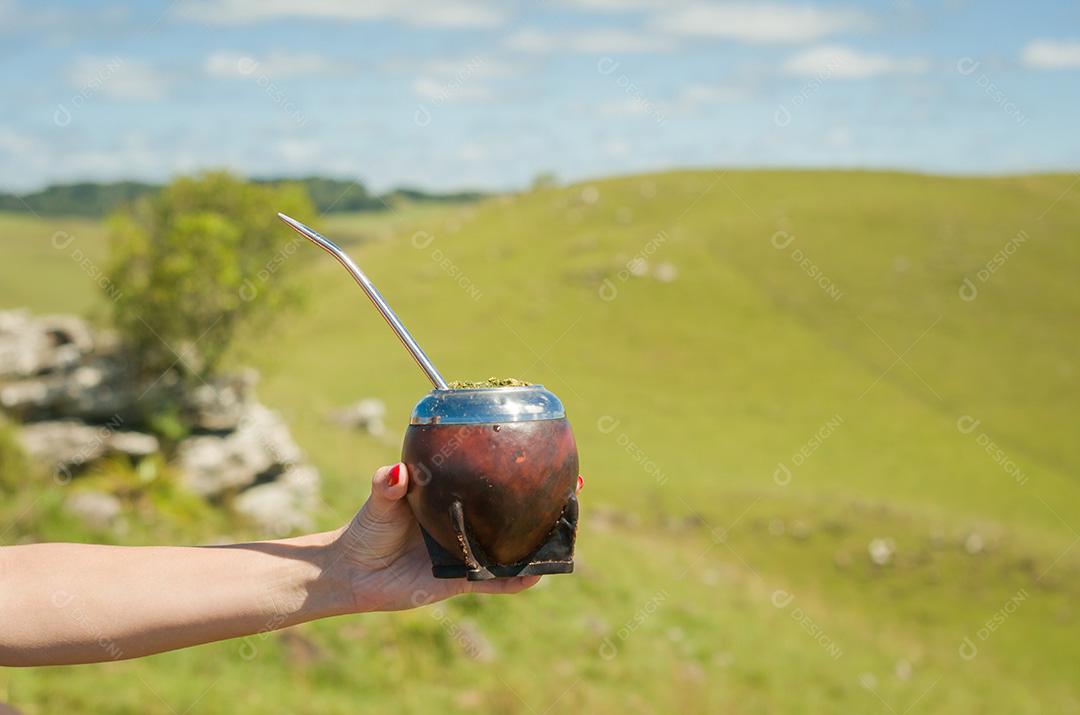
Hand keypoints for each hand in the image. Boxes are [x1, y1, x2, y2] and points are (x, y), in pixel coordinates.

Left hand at [331, 463, 568, 611]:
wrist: (352, 571)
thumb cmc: (367, 528)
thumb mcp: (380, 500)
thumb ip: (386, 486)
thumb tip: (394, 472)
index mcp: (454, 498)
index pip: (493, 481)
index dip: (521, 471)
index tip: (549, 454)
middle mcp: (466, 524)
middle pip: (512, 513)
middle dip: (543, 503)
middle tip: (573, 489)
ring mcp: (467, 553)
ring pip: (511, 548)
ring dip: (538, 541)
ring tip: (565, 531)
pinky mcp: (460, 582)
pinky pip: (494, 582)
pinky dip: (516, 580)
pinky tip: (536, 575)